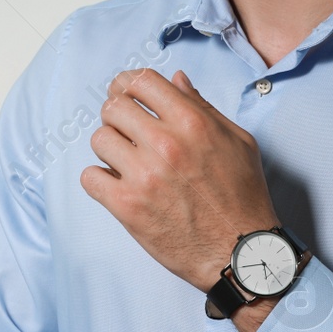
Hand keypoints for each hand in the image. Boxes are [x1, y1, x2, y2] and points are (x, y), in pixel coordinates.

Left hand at [81, 68, 278, 291]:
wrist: (240, 252)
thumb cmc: (243, 196)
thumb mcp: (237, 141)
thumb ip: (203, 107)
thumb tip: (176, 79)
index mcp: (192, 122)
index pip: (141, 81)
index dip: (128, 83)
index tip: (126, 93)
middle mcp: (166, 144)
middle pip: (114, 106)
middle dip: (117, 115)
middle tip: (125, 130)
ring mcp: (143, 176)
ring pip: (99, 139)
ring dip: (109, 148)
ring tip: (125, 161)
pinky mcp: (127, 207)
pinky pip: (89, 177)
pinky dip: (99, 180)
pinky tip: (117, 185)